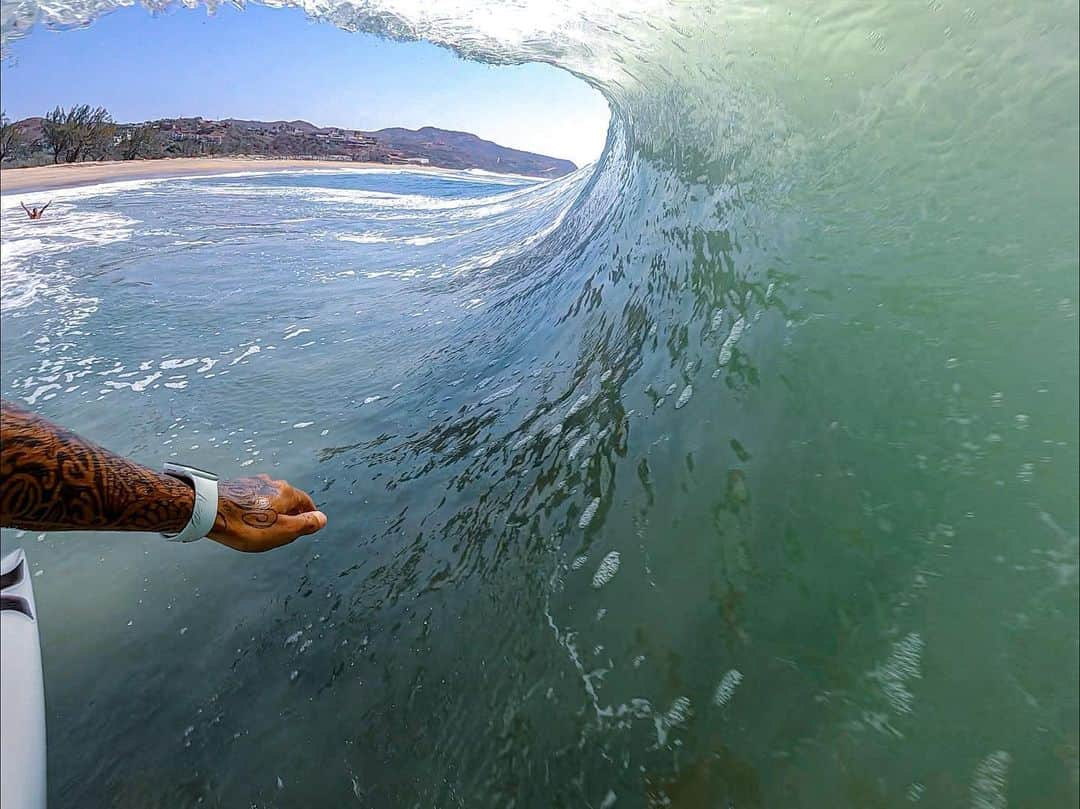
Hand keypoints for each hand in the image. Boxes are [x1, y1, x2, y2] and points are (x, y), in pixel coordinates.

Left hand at [208, 474, 326, 552]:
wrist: (207, 510)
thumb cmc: (245, 525)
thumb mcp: (281, 531)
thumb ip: (305, 524)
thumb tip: (322, 518)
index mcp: (287, 492)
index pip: (307, 504)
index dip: (308, 517)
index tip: (306, 528)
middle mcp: (272, 482)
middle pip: (288, 500)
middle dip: (289, 514)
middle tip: (285, 532)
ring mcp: (253, 482)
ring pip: (270, 498)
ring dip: (271, 511)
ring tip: (264, 527)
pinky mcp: (237, 486)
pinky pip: (254, 498)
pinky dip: (256, 508)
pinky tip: (247, 519)